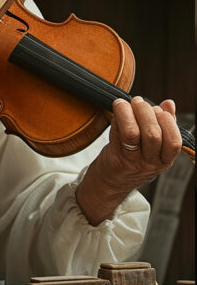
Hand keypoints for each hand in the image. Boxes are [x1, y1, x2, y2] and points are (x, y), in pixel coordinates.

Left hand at [76, 96, 181, 224]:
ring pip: (133, 134)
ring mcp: (131, 162)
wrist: (110, 183)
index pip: (174, 142)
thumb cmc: (133, 160)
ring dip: (130, 113)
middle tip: (138, 101)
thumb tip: (168, 103)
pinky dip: (117, 118)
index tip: (158, 109)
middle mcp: (150, 164)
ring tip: (127, 103)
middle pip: (153, 135)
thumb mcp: (153, 148)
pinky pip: (116, 134)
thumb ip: (163, 126)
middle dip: (146, 112)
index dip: (167, 122)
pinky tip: (117, 110)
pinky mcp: (114, 159)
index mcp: (164, 160)